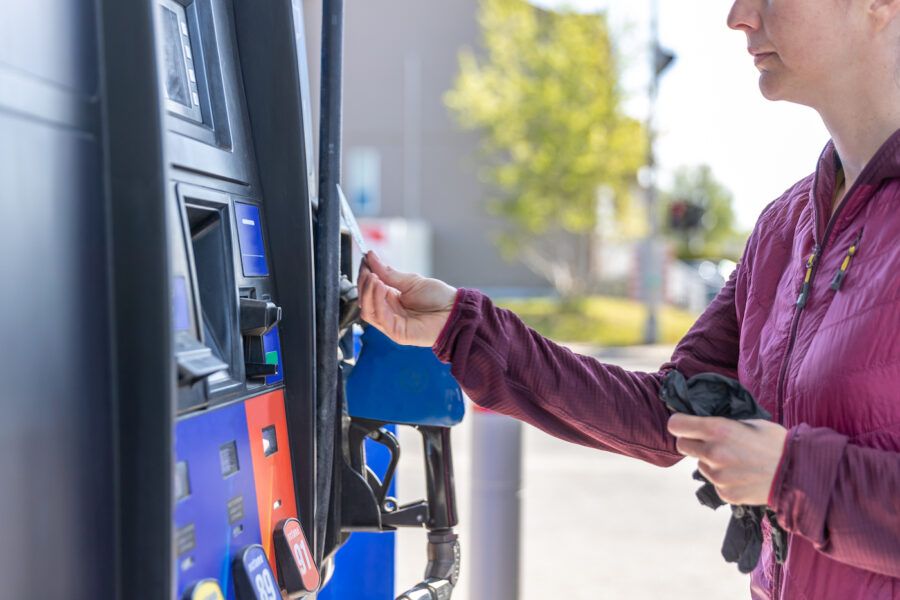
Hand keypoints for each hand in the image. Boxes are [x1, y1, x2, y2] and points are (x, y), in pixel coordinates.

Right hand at [357, 251, 457, 346]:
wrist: (455, 311)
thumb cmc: (438, 298)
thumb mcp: (411, 281)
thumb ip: (388, 273)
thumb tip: (371, 257)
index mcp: (391, 299)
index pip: (369, 289)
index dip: (364, 276)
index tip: (364, 261)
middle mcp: (389, 312)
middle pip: (365, 300)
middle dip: (364, 284)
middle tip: (367, 270)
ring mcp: (391, 323)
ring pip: (368, 310)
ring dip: (368, 292)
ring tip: (374, 278)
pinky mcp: (396, 333)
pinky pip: (380, 317)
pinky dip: (377, 301)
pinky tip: (381, 287)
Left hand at [667, 414, 787, 505]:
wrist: (799, 473)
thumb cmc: (776, 442)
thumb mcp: (749, 422)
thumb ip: (723, 423)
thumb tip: (704, 423)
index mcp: (718, 429)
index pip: (676, 425)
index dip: (680, 423)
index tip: (685, 424)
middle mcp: (713, 452)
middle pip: (682, 446)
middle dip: (692, 442)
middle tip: (709, 442)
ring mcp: (718, 475)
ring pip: (700, 465)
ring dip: (710, 461)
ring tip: (735, 460)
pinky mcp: (725, 493)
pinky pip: (714, 482)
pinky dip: (723, 478)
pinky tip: (742, 475)